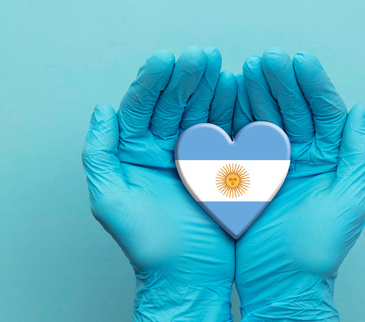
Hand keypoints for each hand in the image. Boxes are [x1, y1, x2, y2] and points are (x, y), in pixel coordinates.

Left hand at [82, 47, 238, 320]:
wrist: (189, 275)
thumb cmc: (149, 245)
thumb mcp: (111, 200)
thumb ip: (101, 154)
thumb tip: (103, 111)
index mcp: (136, 153)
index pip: (143, 107)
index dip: (154, 81)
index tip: (169, 59)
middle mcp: (165, 149)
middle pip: (175, 104)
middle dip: (188, 77)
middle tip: (202, 55)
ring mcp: (196, 156)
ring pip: (203, 113)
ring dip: (212, 88)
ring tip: (223, 68)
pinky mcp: (223, 166)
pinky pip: (228, 133)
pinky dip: (235, 112)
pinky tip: (240, 93)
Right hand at [233, 48, 364, 320]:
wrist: (281, 284)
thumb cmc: (318, 250)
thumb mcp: (348, 201)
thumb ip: (357, 154)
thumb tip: (363, 110)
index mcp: (331, 160)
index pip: (325, 113)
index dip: (314, 85)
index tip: (300, 61)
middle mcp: (305, 158)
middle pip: (295, 109)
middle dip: (283, 82)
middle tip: (269, 58)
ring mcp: (276, 165)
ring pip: (268, 119)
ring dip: (259, 92)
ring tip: (248, 69)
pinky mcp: (249, 176)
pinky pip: (243, 140)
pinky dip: (237, 117)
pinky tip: (230, 96)